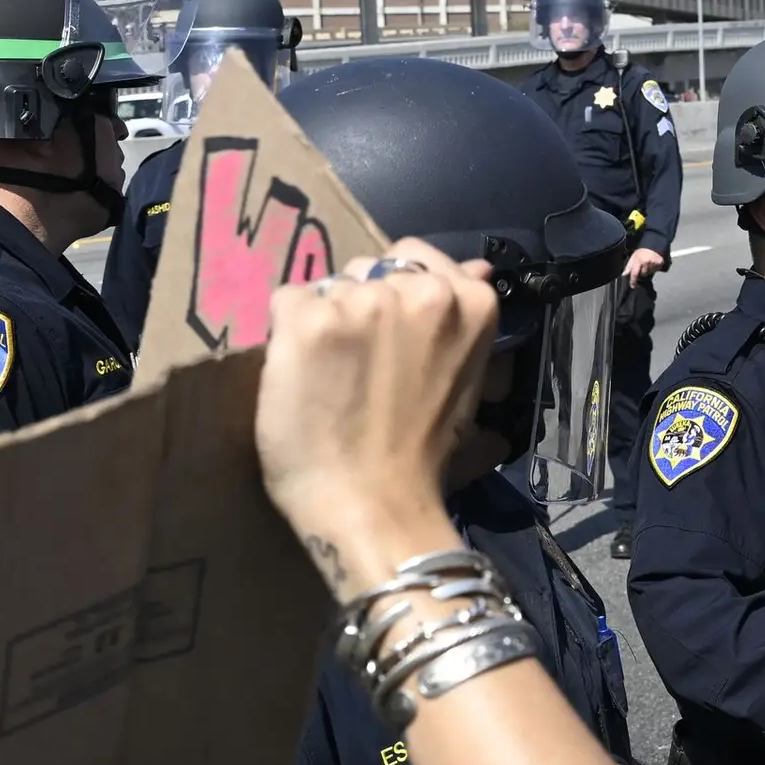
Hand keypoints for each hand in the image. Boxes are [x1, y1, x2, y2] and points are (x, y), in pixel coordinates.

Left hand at [255, 241, 500, 594]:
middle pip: (368, 269)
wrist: (372, 507)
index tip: (391, 342)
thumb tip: (478, 267)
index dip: (396, 297)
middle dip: (359, 305)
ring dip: (323, 321)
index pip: (416, 257)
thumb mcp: (465, 379)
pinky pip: (287, 302)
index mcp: (468, 300)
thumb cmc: (422, 457)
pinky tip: (301, 378)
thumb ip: (462, 318)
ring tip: (329, 378)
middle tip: (360, 368)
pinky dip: (286, 336)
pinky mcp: (308, 319)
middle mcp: (417, 288)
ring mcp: (361, 301)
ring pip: (326, 287)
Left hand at [622, 245, 668, 283]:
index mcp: (638, 261)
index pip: (635, 273)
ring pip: (649, 273)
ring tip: (647, 264)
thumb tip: (624, 275)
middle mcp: (646, 262)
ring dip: (648, 271)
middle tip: (642, 267)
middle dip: (642, 273)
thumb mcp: (633, 258)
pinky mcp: (659, 263)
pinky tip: (652, 264)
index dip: (633, 281)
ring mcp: (653, 263)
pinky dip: (654, 269)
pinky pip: (655, 271)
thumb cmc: (641, 253)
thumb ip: (628, 267)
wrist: (652, 246)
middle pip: (643, 275)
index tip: (633, 286)